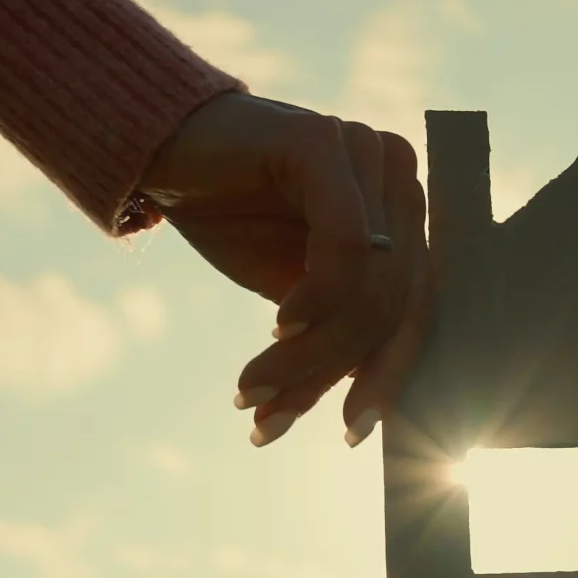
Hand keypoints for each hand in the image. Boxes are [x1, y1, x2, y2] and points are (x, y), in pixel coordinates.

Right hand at [137, 93, 430, 445]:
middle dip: (329, 373)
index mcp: (404, 217)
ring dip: (308, 354)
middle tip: (273, 418)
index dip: (387, 378)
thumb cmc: (233, 220)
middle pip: (389, 305)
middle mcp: (399, 180)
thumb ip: (336, 336)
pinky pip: (341, 243)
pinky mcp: (325, 143)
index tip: (350, 434)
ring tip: (256, 392)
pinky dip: (315, 299)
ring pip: (366, 286)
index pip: (414, 311)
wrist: (162, 153)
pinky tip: (278, 329)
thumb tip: (365, 415)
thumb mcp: (294, 295)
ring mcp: (367, 155)